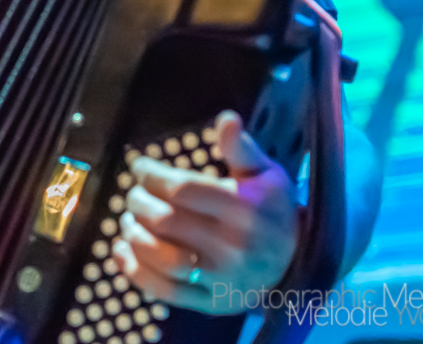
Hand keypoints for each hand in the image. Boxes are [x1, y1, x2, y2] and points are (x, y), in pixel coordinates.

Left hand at [113, 110, 298, 313]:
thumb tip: (226, 118)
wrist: (299, 262)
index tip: (140, 168)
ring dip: (133, 234)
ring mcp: (223, 279)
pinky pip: (165, 291)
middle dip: (138, 201)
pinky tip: (122, 249)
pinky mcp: (213, 303)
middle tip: (133, 193)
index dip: (152, 175)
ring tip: (129, 219)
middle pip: (166, 221)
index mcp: (246, 209)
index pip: (183, 190)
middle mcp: (235, 246)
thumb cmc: (272, 209)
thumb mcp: (265, 173)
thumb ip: (240, 147)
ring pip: (162, 257)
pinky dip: (134, 270)